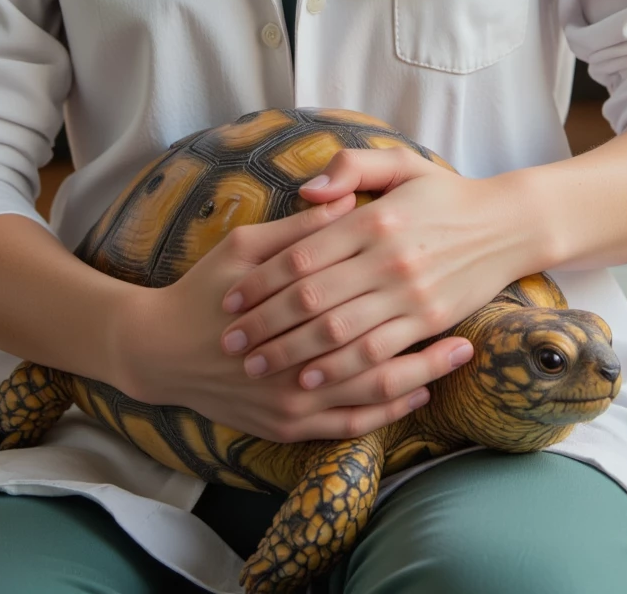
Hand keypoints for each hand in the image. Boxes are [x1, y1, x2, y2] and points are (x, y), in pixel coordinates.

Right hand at [114, 195, 436, 443]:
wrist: (157, 351)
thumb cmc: (205, 289)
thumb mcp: (244, 245)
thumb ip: (301, 231)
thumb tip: (350, 202)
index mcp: (286, 304)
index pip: (360, 300)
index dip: (406, 294)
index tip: (447, 281)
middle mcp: (293, 359)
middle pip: (375, 354)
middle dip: (425, 346)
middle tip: (469, 336)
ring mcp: (290, 398)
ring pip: (369, 395)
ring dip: (417, 379)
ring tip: (454, 361)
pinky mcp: (285, 423)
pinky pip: (348, 424)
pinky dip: (385, 412)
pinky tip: (415, 395)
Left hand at [219, 147, 530, 394]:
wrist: (507, 225)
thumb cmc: (445, 194)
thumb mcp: (400, 164)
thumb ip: (351, 167)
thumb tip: (306, 190)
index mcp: (374, 219)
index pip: (302, 254)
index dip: (260, 281)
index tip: (230, 299)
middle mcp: (388, 258)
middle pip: (310, 299)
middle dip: (263, 325)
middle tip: (229, 343)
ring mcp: (410, 293)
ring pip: (337, 332)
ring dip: (290, 354)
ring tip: (257, 366)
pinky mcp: (429, 321)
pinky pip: (376, 353)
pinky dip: (338, 370)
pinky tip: (310, 379)